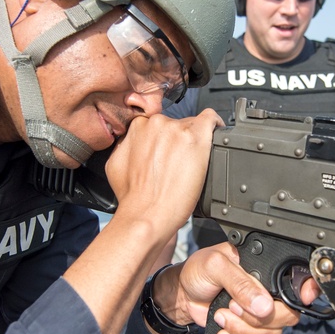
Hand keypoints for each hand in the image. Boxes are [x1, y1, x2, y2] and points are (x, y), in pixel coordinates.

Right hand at [105, 109, 221, 236]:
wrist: (147, 213)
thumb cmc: (134, 197)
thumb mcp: (117, 164)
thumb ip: (128, 146)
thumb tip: (136, 143)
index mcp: (137, 127)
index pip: (157, 123)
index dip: (165, 139)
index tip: (169, 149)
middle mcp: (156, 123)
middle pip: (175, 123)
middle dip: (178, 140)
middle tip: (180, 162)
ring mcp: (176, 129)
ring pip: (192, 125)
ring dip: (193, 140)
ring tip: (192, 162)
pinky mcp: (196, 137)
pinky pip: (211, 120)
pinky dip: (215, 126)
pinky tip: (217, 135)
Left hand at [153, 242, 304, 333]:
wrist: (181, 294)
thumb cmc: (198, 272)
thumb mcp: (216, 266)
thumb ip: (240, 283)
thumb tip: (264, 307)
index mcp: (267, 270)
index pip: (298, 282)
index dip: (307, 291)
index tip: (303, 298)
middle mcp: (269, 293)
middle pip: (288, 316)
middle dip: (258, 319)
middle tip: (232, 306)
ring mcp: (260, 314)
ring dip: (242, 331)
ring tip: (220, 316)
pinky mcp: (249, 331)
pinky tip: (222, 332)